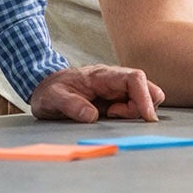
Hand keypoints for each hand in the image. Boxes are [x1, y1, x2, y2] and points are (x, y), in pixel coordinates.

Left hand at [28, 65, 163, 121]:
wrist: (45, 86)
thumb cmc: (50, 91)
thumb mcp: (52, 98)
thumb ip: (71, 105)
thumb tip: (92, 116)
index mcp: (103, 75)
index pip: (134, 78)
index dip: (144, 96)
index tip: (146, 117)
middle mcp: (116, 80)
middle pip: (147, 88)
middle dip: (141, 106)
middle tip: (115, 116)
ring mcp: (118, 89)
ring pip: (145, 98)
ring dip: (134, 111)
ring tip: (109, 115)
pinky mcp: (118, 99)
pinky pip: (136, 106)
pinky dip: (130, 114)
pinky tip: (110, 116)